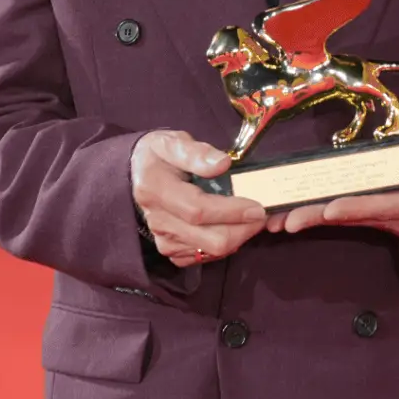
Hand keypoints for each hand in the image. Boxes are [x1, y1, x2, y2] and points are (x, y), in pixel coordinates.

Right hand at [130, 131, 265, 268]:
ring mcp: (164, 240)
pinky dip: (225, 244)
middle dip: (243, 229)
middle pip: (210, 239)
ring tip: (249, 217)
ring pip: (212, 251)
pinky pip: (206, 257)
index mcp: (156, 190)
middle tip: (261, 213)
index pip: (198, 210)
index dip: (232, 211)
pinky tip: (231, 226)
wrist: (137, 174)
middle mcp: (158, 221)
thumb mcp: (173, 142)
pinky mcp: (171, 251)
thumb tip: (222, 164)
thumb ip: (197, 153)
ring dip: (238, 236)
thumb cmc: (159, 155)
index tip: (257, 206)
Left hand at [270, 142, 398, 251]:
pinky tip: (289, 218)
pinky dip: (316, 216)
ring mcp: (381, 217)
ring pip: (340, 218)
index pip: (383, 206)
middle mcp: (394, 214)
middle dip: (318, 218)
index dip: (357, 207)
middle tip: (286, 222)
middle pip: (351, 216)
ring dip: (310, 219)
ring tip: (277, 223)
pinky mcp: (373, 216)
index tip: (330, 208)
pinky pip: (341, 216)